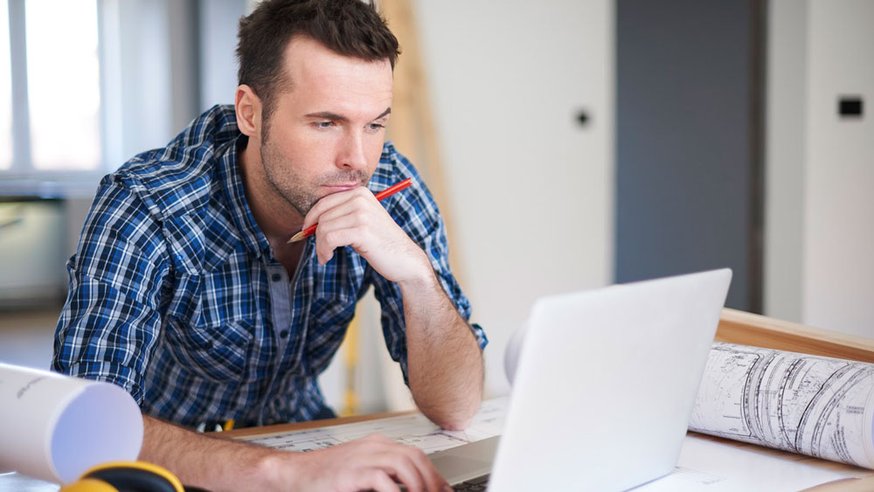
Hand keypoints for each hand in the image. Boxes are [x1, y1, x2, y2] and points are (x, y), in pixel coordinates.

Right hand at [279, 434, 448, 491]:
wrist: (293, 475)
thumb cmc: (325, 478)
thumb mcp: (361, 473)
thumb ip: (385, 478)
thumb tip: (410, 488)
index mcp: (377, 445)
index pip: (415, 454)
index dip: (434, 474)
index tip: (444, 490)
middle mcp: (372, 447)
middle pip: (415, 457)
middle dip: (431, 480)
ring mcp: (361, 458)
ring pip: (404, 463)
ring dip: (419, 485)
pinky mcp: (350, 474)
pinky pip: (381, 479)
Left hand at [302, 186, 431, 282]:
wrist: (405, 259)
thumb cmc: (381, 242)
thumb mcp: (362, 220)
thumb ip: (341, 215)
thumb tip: (309, 221)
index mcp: (360, 193)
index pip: (324, 202)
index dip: (311, 219)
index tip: (308, 232)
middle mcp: (360, 199)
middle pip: (322, 216)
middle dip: (316, 235)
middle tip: (321, 250)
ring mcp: (362, 214)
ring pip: (324, 228)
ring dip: (320, 246)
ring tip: (325, 256)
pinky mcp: (362, 231)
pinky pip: (330, 238)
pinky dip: (324, 250)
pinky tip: (327, 258)